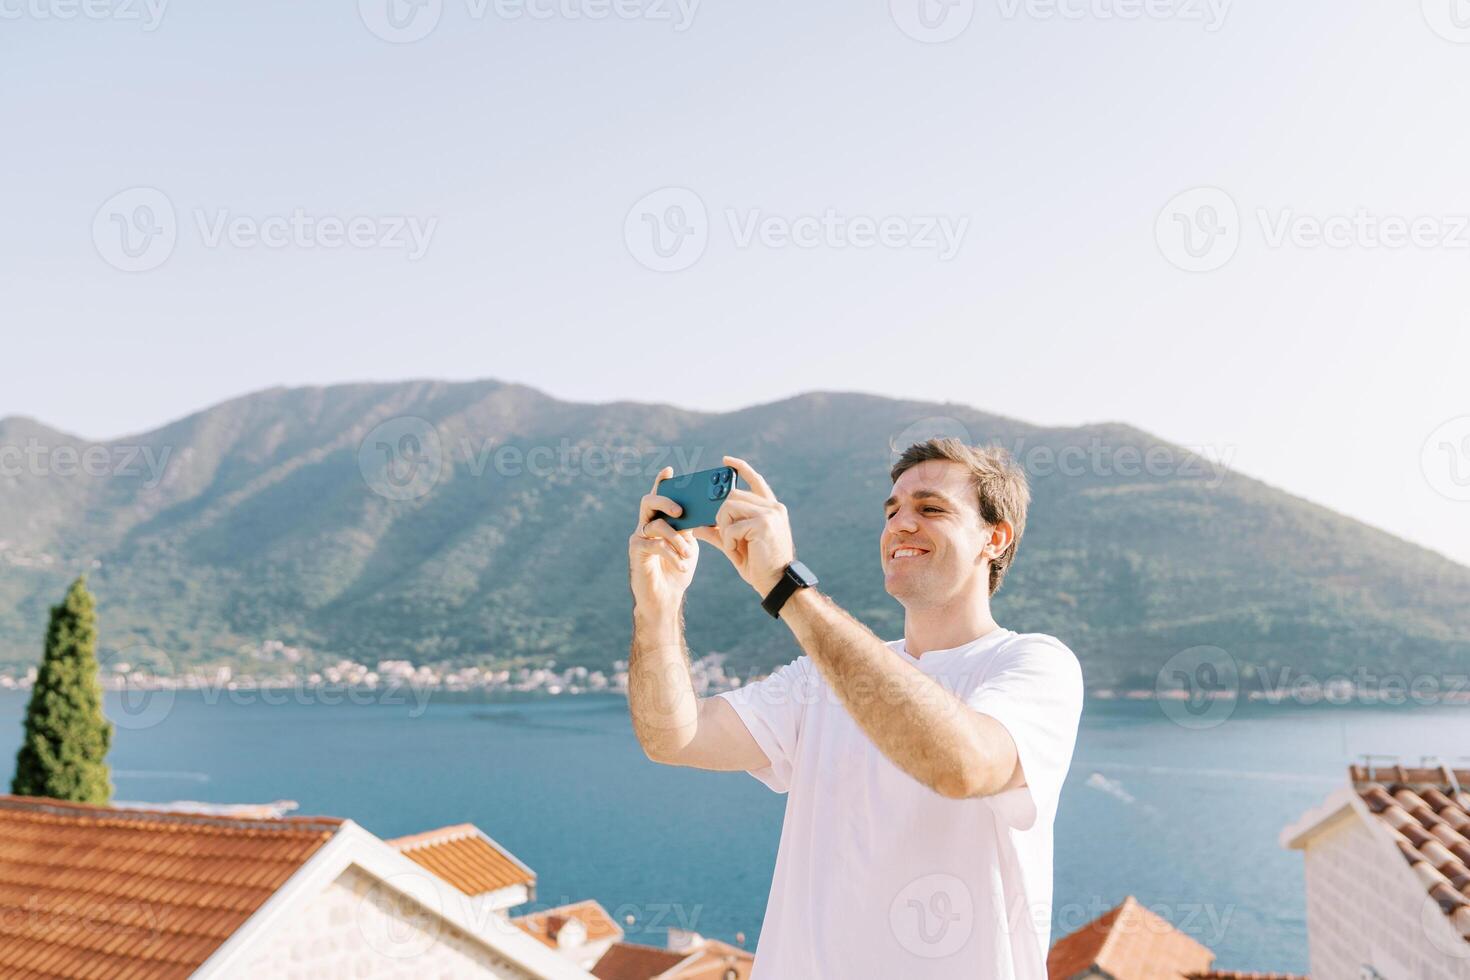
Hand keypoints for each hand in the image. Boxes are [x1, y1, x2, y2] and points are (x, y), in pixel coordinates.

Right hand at [628, 466, 699, 614]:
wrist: (665, 598)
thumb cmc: (678, 569)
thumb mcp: (690, 545)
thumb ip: (692, 528)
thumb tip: (708, 513)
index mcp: (660, 520)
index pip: (659, 495)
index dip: (661, 481)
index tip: (670, 470)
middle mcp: (646, 525)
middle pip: (649, 502)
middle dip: (666, 502)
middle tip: (681, 511)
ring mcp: (639, 537)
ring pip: (655, 525)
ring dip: (676, 538)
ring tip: (688, 552)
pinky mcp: (636, 552)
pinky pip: (653, 544)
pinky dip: (671, 553)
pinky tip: (682, 564)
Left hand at [692, 456, 794, 596]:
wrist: (777, 583)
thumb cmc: (759, 565)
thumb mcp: (736, 545)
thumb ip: (719, 532)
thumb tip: (697, 526)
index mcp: (771, 509)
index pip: (755, 480)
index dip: (741, 468)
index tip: (726, 460)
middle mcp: (773, 507)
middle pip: (733, 495)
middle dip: (721, 515)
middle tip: (725, 534)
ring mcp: (770, 514)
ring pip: (729, 506)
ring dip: (724, 527)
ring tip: (733, 544)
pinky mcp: (763, 524)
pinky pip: (732, 525)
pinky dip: (729, 540)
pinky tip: (738, 551)